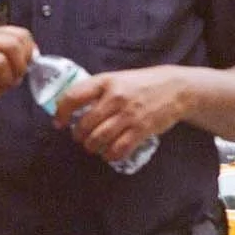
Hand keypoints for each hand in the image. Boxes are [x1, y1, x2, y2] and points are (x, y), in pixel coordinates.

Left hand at [55, 66, 188, 165]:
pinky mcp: (141, 129)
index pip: (74, 96)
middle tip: (80, 137)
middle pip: (86, 123)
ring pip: (99, 138)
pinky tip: (109, 153)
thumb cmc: (142, 84)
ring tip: (92, 146)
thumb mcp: (117, 79)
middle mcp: (115, 98)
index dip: (62, 112)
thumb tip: (74, 107)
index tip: (59, 122)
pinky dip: (110, 154)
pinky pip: (119, 148)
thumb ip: (98, 91)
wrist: (175, 88)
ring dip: (92, 146)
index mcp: (106, 82)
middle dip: (78, 135)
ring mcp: (129, 115)